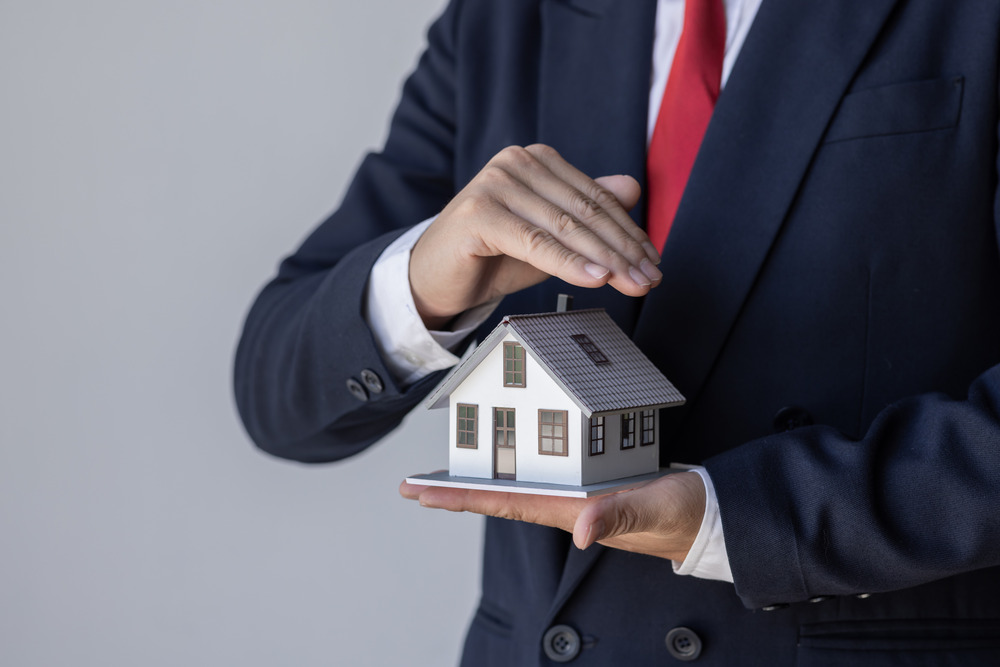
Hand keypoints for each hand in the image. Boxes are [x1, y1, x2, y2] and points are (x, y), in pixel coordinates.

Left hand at [399, 471, 705, 561]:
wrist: (711, 514)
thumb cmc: (686, 515)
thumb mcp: (657, 509)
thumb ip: (621, 515)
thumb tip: (581, 530)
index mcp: (574, 511)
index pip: (506, 504)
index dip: (461, 499)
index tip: (420, 493)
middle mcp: (568, 506)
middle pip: (501, 497)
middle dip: (456, 493)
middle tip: (413, 485)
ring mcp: (579, 495)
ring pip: (519, 485)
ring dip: (482, 479)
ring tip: (448, 472)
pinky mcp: (593, 482)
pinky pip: (546, 472)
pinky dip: (519, 465)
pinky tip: (508, 460)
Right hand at [409, 144, 661, 328]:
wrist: (434, 278)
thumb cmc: (490, 256)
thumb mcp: (548, 236)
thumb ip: (585, 213)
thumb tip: (631, 187)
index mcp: (535, 160)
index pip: (595, 197)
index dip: (629, 231)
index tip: (651, 261)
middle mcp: (515, 163)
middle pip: (584, 211)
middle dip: (623, 250)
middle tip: (647, 279)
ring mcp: (494, 184)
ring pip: (565, 227)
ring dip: (605, 259)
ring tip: (630, 283)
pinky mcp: (478, 213)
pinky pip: (536, 242)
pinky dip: (569, 263)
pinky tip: (596, 278)